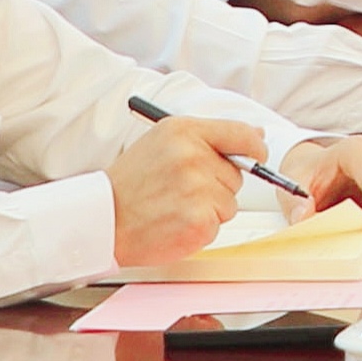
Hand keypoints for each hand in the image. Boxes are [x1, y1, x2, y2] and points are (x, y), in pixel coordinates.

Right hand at [106, 115, 260, 261]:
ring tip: (175, 206)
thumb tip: (256, 135)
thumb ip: (211, 136)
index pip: (241, 134)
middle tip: (181, 189)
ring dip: (209, 208)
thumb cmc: (132, 183)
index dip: (255, 147)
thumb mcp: (163, 142)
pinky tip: (175, 222)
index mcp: (184, 132)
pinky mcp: (199, 222)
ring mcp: (197, 190)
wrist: (103, 220)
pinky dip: (201, 228)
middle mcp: (193, 157)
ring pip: (230, 202)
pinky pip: (218, 224)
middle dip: (216, 184)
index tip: (257, 155)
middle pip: (237, 174)